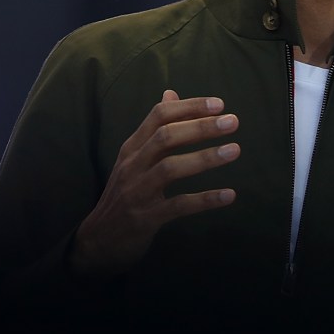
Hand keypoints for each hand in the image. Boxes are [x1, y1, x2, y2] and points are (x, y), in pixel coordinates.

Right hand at [69, 90, 239, 279]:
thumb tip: (171, 93)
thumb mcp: (134, 158)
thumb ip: (154, 128)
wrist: (98, 240)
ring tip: (235, 150)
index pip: (158, 116)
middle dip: (200, 127)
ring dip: (205, 158)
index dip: (189, 107)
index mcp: (132, 148)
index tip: (219, 104)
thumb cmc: (124, 194)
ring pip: (170, 168)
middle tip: (232, 122)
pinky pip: (177, 206)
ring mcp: (137, 192)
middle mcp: (132, 166)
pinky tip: (229, 195)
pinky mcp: (145, 218)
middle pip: (165, 137)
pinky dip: (204, 200)